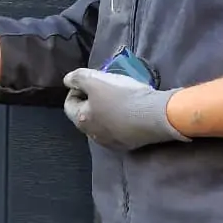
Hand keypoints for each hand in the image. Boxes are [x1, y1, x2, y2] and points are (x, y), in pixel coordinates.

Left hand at [63, 69, 187, 149]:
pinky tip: (132, 110)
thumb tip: (67, 81)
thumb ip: (77, 78)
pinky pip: (119, 129)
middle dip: (93, 99)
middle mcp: (93, 135)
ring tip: (121, 97)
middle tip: (107, 87)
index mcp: (82, 120)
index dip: (77, 89)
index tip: (92, 80)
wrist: (154, 116)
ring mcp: (111, 142)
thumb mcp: (96, 80)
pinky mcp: (129, 144)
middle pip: (86, 114)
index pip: (69, 104)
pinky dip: (121, 119)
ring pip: (103, 122)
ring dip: (107, 109)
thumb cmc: (122, 96)